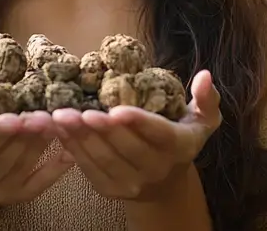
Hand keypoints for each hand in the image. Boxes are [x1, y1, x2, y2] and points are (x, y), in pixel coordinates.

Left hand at [52, 69, 221, 200]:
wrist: (166, 184)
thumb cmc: (182, 138)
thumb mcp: (203, 120)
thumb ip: (207, 99)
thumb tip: (205, 76)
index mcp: (180, 148)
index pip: (159, 135)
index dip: (137, 123)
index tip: (116, 109)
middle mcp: (157, 170)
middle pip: (126, 149)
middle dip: (101, 130)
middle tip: (78, 110)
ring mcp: (132, 184)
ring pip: (103, 159)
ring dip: (80, 137)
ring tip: (61, 116)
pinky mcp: (110, 190)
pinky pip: (88, 168)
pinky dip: (72, 148)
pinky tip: (59, 129)